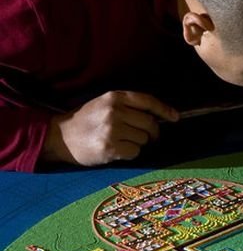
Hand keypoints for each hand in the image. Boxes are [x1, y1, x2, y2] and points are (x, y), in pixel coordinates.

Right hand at [41, 91, 178, 165]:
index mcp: (114, 97)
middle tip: (146, 137)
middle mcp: (114, 111)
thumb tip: (159, 116)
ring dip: (139, 143)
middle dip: (152, 132)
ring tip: (122, 141)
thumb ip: (129, 106)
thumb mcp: (104, 103)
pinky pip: (135, 152)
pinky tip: (117, 150)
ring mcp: (112, 130)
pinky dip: (131, 153)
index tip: (175, 117)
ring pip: (144, 139)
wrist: (59, 137)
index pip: (148, 101)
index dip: (164, 110)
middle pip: (150, 123)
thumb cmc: (86, 120)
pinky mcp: (110, 148)